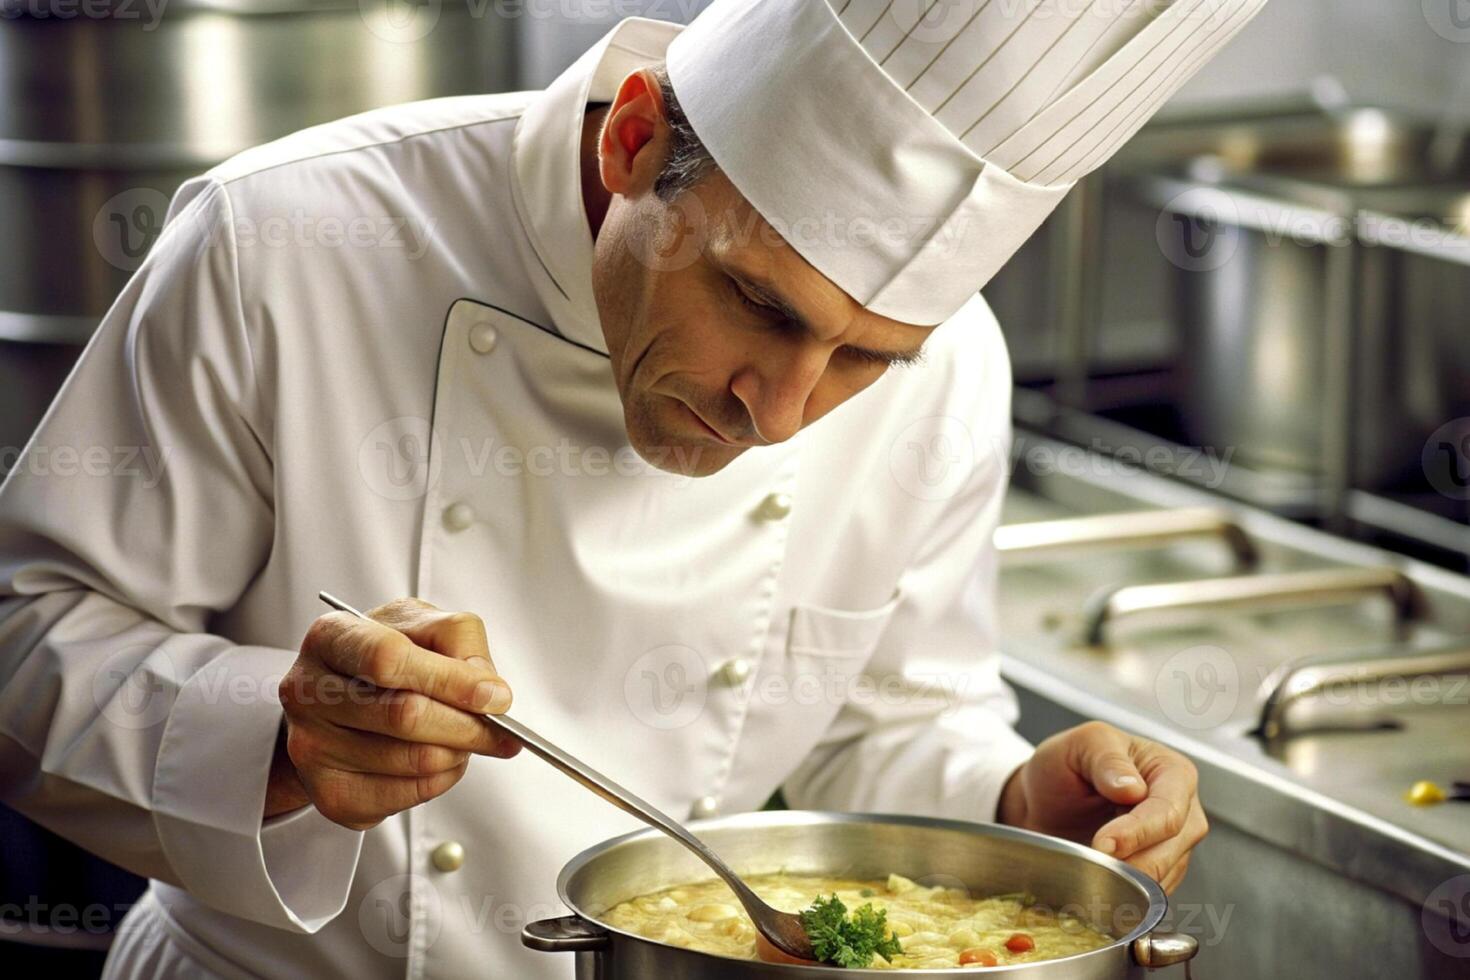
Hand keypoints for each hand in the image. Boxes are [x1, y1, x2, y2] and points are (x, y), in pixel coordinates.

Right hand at [268, 598, 519, 828]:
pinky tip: (440, 760)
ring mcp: (312, 746)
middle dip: (467, 724)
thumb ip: (460, 644)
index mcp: (330, 637)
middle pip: (405, 715)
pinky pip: (407, 796)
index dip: (450, 680)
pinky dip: (441, 780)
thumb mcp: (422, 626)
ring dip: (457, 752)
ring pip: (413, 760)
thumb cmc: (383, 658)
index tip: (493, 695)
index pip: (388, 658)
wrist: (339, 700)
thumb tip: (488, 692)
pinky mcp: (329, 794)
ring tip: (465, 739)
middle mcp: (307, 692)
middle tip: (500, 728)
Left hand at [996, 722, 1206, 892]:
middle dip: (1131, 861)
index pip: (1167, 811)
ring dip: (1127, 879)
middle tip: (1092, 861)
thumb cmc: (1067, 766)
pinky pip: (1152, 893)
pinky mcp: (1160, 871)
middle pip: (1172, 848)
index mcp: (1171, 770)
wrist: (1047, 801)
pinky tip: (1101, 878)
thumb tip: (1133, 787)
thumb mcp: (1081, 745)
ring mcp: (1174, 844)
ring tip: (1091, 865)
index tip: (1102, 844)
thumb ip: (1108, 759)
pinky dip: (1126, 891)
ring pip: (1164, 875)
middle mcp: (1183, 808)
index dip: (1137, 832)